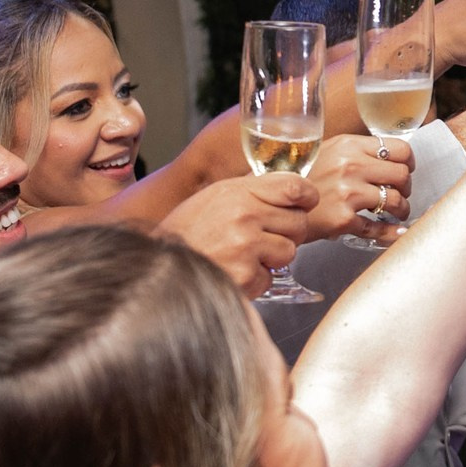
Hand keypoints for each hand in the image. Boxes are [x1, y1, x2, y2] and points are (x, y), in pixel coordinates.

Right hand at [157, 172, 313, 295]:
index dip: (307, 196)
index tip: (306, 202)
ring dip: (272, 258)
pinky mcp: (245, 276)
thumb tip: (292, 192)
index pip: (294, 187)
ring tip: (244, 254)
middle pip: (299, 223)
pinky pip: (270, 278)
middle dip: (287, 232)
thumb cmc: (187, 231)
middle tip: (264, 237)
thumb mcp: (216, 197)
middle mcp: (244, 216)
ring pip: (289, 252)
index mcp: (238, 193)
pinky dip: (256, 279)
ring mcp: (245, 247)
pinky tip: (235, 270)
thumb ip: (253, 192)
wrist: (158, 264)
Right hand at [305, 134, 414, 242]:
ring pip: (396, 201)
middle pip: (402, 175)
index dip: (408, 162)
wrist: (274, 202)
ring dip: (401, 209)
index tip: (405, 170)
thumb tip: (390, 159)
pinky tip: (395, 232)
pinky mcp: (343, 219)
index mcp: (348, 145)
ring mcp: (348, 193)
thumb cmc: (302, 178)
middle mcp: (350, 166)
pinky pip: (379, 228)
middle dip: (406, 187)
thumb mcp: (327, 152)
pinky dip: (391, 232)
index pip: (399, 149)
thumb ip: (355, 152)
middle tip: (399, 194)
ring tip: (395, 213)